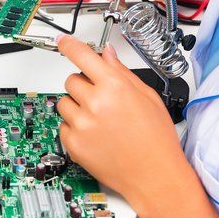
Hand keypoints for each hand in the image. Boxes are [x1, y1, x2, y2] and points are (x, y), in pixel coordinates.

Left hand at [55, 35, 218, 217]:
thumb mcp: (147, 97)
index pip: (82, 56)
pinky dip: (74, 128)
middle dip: (83, 85)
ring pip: (63, 102)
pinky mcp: (73, 144)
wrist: (154, 175)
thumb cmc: (156, 139)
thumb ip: (122, 72)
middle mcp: (95, 103)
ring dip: (76, 106)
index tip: (62, 41)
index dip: (69, 45)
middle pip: (71, 80)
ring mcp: (82, 125)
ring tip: (99, 120)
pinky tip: (95, 135)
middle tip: (100, 98)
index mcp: (115, 87)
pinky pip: (63, 126)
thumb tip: (107, 54)